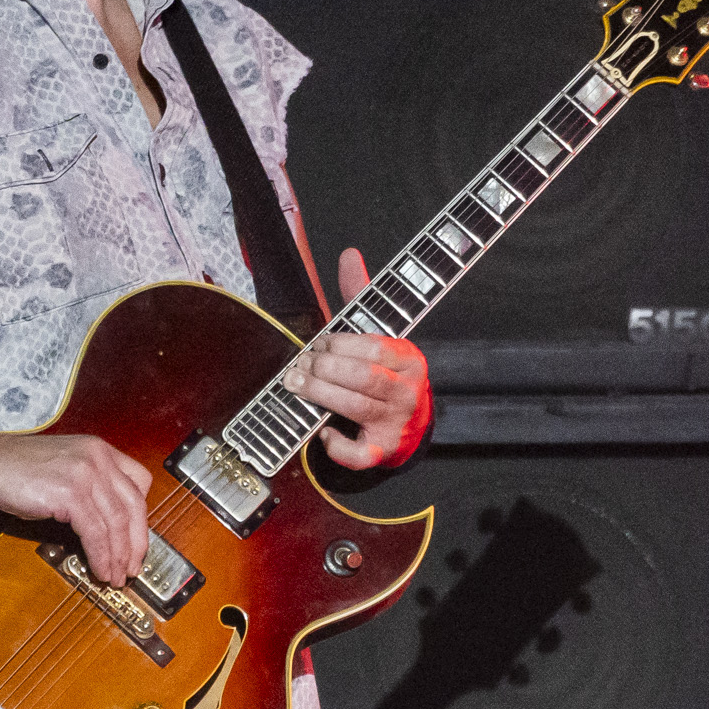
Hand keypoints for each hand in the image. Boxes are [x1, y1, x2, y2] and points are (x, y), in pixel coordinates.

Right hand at [0, 429, 151, 585]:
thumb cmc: (11, 470)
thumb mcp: (61, 470)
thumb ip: (88, 489)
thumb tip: (107, 529)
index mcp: (98, 450)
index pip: (139, 483)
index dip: (142, 517)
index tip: (138, 540)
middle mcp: (97, 457)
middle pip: (134, 506)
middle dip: (137, 543)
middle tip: (133, 567)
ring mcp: (84, 473)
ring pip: (117, 523)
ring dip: (120, 556)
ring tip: (115, 576)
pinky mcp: (69, 492)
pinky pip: (96, 532)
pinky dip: (101, 556)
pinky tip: (100, 569)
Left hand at [283, 249, 432, 470]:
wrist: (411, 424)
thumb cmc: (388, 373)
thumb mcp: (380, 334)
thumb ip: (361, 296)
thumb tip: (349, 254)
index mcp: (409, 358)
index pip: (376, 347)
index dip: (342, 344)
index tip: (319, 343)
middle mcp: (407, 390)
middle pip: (365, 377)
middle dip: (327, 369)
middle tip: (301, 365)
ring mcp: (395, 421)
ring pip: (357, 407)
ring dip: (321, 395)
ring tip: (297, 384)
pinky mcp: (382, 449)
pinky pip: (361, 453)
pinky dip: (339, 446)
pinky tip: (323, 432)